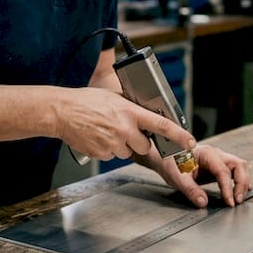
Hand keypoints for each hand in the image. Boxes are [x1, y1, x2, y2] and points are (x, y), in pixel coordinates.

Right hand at [57, 88, 196, 162]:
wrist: (62, 112)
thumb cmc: (86, 101)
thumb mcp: (114, 97)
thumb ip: (131, 107)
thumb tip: (144, 114)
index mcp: (130, 112)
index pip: (160, 124)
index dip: (178, 135)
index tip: (190, 142)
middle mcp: (124, 129)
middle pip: (145, 145)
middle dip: (139, 141)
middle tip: (126, 131)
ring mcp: (112, 143)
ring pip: (127, 152)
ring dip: (122, 145)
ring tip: (106, 131)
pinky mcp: (102, 153)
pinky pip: (112, 155)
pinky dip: (108, 149)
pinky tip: (98, 137)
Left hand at [153, 144, 250, 208]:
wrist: (164, 157)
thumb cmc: (170, 163)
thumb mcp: (177, 177)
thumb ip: (190, 190)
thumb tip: (203, 203)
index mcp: (207, 154)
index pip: (224, 171)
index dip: (228, 188)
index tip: (229, 202)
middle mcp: (216, 154)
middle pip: (239, 165)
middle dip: (241, 183)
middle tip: (237, 201)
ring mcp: (219, 158)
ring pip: (240, 167)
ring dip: (242, 182)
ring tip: (239, 198)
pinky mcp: (219, 165)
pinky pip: (235, 171)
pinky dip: (240, 180)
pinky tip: (240, 191)